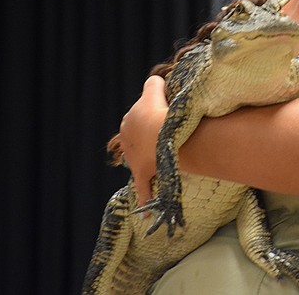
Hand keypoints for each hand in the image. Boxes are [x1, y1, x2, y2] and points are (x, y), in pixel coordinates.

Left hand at [119, 75, 167, 206]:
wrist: (163, 134)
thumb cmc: (161, 111)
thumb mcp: (155, 89)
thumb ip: (154, 83)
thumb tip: (156, 80)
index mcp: (128, 120)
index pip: (142, 114)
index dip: (157, 113)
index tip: (170, 114)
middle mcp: (126, 140)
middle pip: (140, 137)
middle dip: (151, 135)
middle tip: (172, 132)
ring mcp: (134, 159)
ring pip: (141, 159)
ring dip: (150, 159)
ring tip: (166, 156)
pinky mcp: (143, 174)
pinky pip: (144, 191)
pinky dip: (145, 202)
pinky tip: (144, 217)